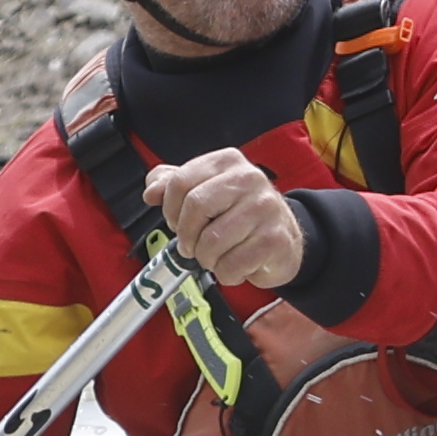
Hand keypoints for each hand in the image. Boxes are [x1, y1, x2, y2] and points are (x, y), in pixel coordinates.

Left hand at [150, 145, 308, 291]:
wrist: (285, 240)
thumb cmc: (240, 216)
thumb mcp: (205, 190)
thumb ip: (174, 185)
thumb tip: (151, 192)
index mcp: (227, 162)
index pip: (180, 181)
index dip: (170, 209)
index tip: (176, 222)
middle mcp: (250, 179)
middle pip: (196, 207)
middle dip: (186, 235)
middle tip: (191, 246)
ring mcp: (265, 209)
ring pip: (212, 240)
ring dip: (207, 259)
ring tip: (215, 257)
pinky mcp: (275, 240)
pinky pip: (232, 263)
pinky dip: (226, 273)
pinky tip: (234, 266)